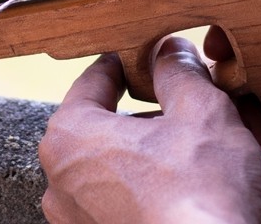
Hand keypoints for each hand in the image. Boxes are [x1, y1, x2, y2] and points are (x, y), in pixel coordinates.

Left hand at [39, 37, 260, 223]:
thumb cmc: (197, 194)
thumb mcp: (200, 112)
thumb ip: (180, 74)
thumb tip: (170, 53)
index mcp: (70, 135)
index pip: (94, 80)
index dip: (128, 64)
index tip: (146, 58)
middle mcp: (59, 178)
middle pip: (107, 125)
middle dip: (151, 114)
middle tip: (188, 108)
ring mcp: (75, 218)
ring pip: (116, 165)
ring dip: (152, 152)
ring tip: (196, 150)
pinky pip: (119, 200)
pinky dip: (148, 187)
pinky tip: (184, 185)